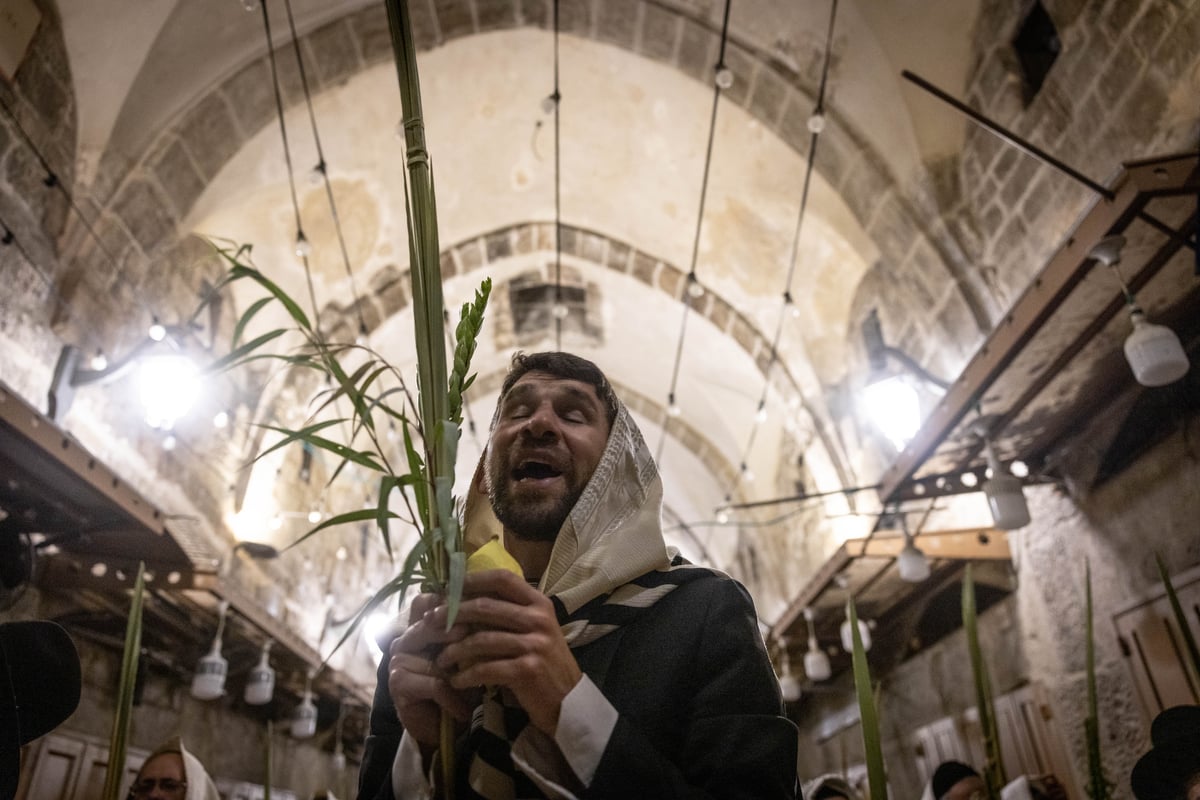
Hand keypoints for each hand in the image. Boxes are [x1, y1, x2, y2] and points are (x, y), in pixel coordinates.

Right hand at [386, 593, 476, 757]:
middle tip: (482, 637)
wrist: (444, 727)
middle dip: (459, 630)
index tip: (482, 605)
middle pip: (431, 622)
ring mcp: (398, 659)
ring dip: (460, 672)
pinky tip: (464, 710)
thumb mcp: (470, 652)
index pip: (430, 600)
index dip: (453, 601)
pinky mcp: (398, 683)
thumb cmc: (461, 684)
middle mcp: (405, 637)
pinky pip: (434, 684)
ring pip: (436, 655)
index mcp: (421, 624)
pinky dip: (453, 698)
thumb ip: (473, 627)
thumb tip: (495, 601)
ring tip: (479, 682)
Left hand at [433, 569, 582, 735]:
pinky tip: (455, 680)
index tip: (447, 588)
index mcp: (540, 603)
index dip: (472, 580)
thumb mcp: (534, 630)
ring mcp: (535, 644)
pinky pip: (486, 668)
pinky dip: (466, 675)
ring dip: (454, 650)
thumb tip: (465, 598)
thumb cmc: (544, 662)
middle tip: (430, 622)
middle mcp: (539, 619)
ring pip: (481, 639)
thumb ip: (509, 613)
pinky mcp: (528, 670)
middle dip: (452, 614)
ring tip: (440, 658)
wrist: (568, 701)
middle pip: (485, 607)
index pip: (502, 578)